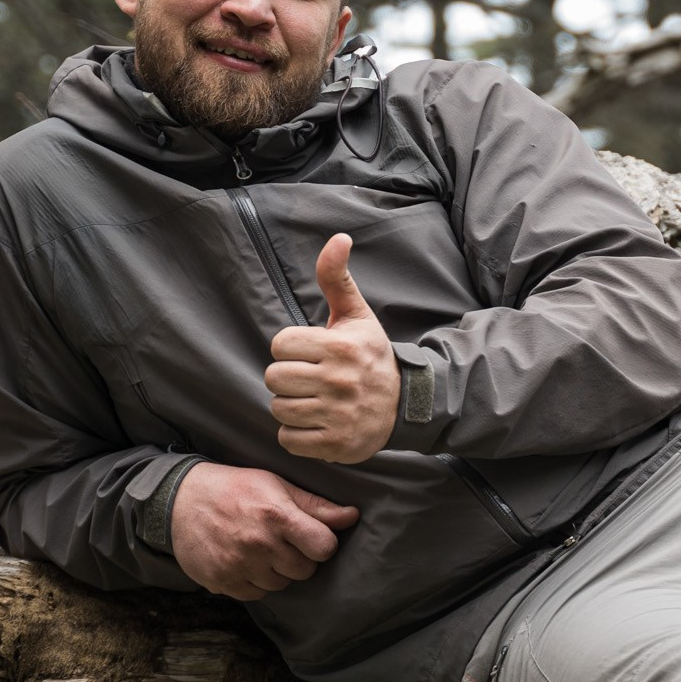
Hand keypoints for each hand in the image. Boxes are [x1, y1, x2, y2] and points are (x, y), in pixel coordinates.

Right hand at [170, 462, 358, 598]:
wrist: (180, 500)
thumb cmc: (235, 488)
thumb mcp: (277, 486)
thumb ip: (315, 506)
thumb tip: (352, 516)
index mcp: (277, 516)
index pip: (324, 547)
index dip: (321, 543)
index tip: (310, 536)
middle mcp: (259, 544)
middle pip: (305, 570)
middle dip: (299, 558)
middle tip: (282, 541)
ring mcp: (239, 565)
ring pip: (281, 584)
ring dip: (277, 571)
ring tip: (260, 549)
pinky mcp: (222, 582)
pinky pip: (257, 594)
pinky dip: (255, 582)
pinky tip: (245, 560)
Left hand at [266, 234, 401, 462]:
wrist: (407, 405)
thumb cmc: (371, 356)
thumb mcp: (357, 316)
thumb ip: (337, 278)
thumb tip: (339, 238)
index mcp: (339, 346)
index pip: (279, 344)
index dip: (290, 348)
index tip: (309, 353)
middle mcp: (338, 381)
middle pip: (274, 378)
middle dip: (287, 377)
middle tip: (308, 378)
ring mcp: (337, 415)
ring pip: (279, 408)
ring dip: (290, 406)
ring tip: (312, 400)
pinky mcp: (335, 444)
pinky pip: (288, 439)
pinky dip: (296, 434)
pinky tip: (314, 422)